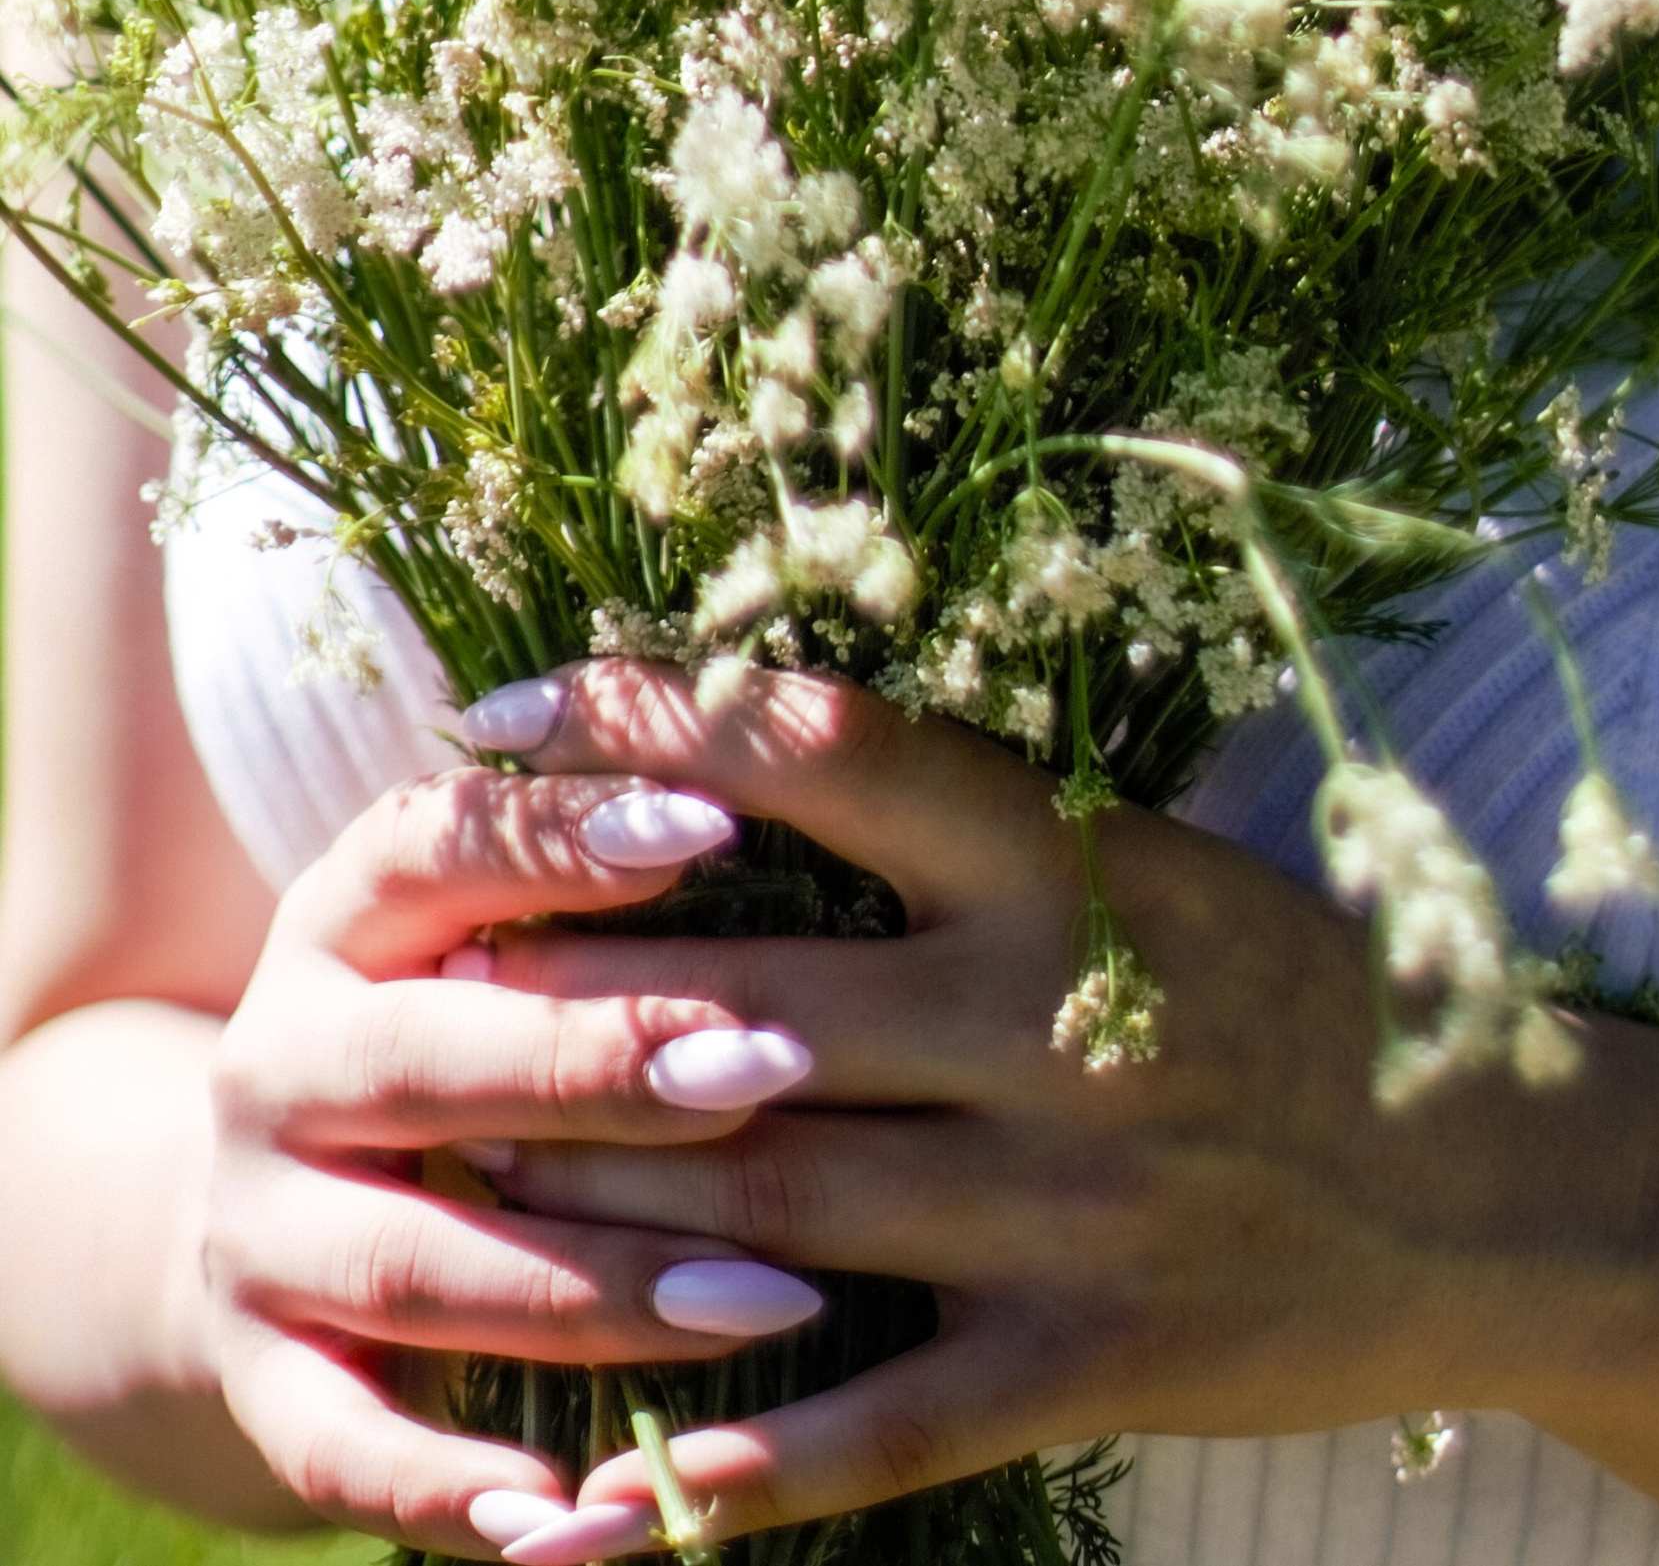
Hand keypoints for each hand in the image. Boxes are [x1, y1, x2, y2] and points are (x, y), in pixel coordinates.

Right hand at [200, 748, 859, 1558]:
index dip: (562, 831)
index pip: (435, 845)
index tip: (714, 822)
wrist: (279, 1194)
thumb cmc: (473, 1021)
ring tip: (769, 1293)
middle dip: (601, 1063)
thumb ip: (598, 868)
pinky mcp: (264, 1379)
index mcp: (343, 917)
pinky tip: (570, 1509)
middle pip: (425, 1060)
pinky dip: (448, 1486)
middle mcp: (276, 1063)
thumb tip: (766, 792)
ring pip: (416, 1260)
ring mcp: (257, 1230)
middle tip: (772, 1067)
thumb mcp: (499, 920)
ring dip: (594, 1281)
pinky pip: (342, 1445)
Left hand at [450, 658, 1628, 1551]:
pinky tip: (603, 1498)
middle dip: (563, 993)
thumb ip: (977, 829)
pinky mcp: (1093, 1365)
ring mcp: (1071, 1207)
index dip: (644, 724)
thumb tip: (754, 745)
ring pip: (775, 1199)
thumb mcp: (1160, 866)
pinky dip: (732, 1470)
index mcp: (1076, 867)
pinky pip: (882, 1424)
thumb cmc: (1298, 995)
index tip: (499, 719)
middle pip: (749, 998)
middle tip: (408, 974)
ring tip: (453, 1176)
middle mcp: (1059, 1023)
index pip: (824, 754)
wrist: (1506, 1183)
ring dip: (598, 1198)